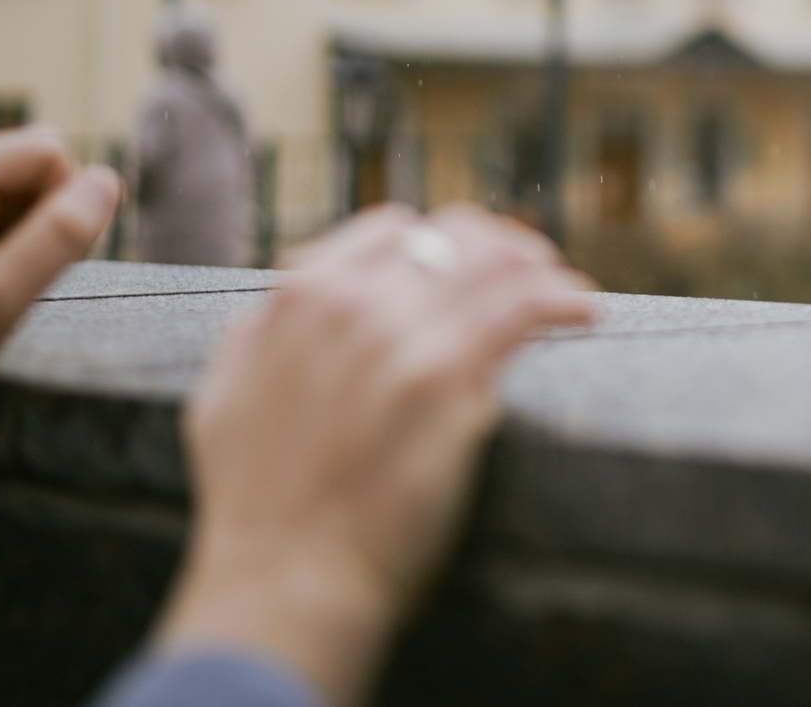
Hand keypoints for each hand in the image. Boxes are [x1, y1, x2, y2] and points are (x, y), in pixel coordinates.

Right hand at [153, 204, 596, 706]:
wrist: (282, 580)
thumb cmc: (254, 505)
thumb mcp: (228, 394)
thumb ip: (265, 333)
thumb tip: (295, 298)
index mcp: (300, 297)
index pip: (394, 231)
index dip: (438, 246)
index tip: (465, 268)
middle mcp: (353, 303)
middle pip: (456, 240)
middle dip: (501, 249)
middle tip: (533, 272)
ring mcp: (404, 339)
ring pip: (499, 266)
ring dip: (544, 272)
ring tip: (567, 293)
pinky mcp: (451, 381)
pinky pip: (526, 310)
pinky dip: (562, 302)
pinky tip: (583, 315)